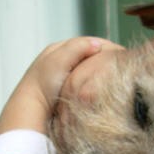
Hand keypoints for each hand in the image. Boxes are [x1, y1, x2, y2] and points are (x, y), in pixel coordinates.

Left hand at [0, 37, 117, 133]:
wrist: (29, 111)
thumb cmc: (42, 86)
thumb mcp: (59, 61)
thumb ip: (77, 49)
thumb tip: (97, 44)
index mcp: (59, 49)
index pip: (91, 42)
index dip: (109, 48)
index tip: (124, 55)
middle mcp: (62, 59)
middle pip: (92, 55)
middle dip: (107, 59)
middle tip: (125, 67)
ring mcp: (64, 76)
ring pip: (90, 69)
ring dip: (103, 72)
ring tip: (119, 78)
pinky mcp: (66, 91)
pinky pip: (87, 83)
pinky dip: (96, 84)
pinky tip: (105, 90)